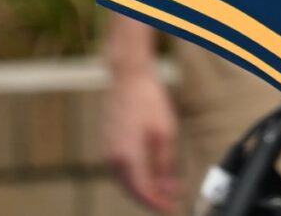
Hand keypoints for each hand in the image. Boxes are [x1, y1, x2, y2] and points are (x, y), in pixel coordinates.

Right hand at [104, 61, 182, 212]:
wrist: (128, 78)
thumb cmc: (148, 100)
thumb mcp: (166, 133)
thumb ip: (165, 163)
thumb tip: (166, 184)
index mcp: (128, 157)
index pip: (143, 192)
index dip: (158, 203)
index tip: (172, 208)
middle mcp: (114, 159)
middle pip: (133, 191)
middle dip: (153, 198)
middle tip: (172, 198)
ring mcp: (108, 152)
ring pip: (127, 182)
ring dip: (145, 187)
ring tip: (167, 184)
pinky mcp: (108, 146)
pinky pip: (122, 170)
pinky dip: (137, 176)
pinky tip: (152, 171)